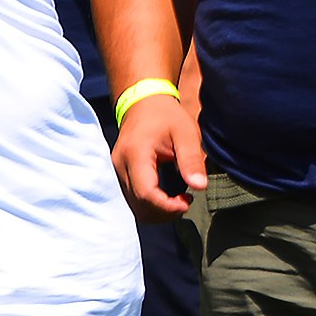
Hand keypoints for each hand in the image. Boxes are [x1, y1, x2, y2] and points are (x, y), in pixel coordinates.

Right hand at [112, 90, 205, 220]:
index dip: (167, 206)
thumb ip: (192, 159)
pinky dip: (151, 205)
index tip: (187, 202)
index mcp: (135, 154)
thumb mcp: (186, 133)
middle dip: (164, 211)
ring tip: (178, 200)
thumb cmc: (166, 116)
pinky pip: (132, 200)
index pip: (146, 192)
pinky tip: (166, 197)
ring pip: (134, 206)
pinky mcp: (119, 175)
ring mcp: (116, 171)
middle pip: (138, 204)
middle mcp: (120, 165)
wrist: (143, 104)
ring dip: (158, 211)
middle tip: (186, 201)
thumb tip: (200, 187)